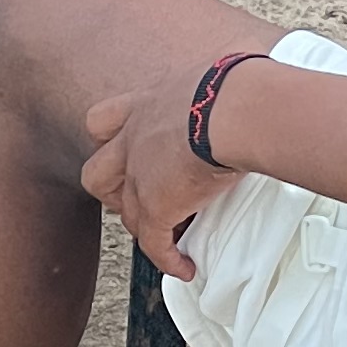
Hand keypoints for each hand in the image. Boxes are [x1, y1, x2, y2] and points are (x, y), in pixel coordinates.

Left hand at [80, 78, 221, 278]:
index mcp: (146, 104)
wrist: (234, 110)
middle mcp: (133, 140)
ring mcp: (140, 176)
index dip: (111, 141)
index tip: (132, 152)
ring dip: (143, 226)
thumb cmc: (237, 87)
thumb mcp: (215, 79)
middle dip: (113, 190)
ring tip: (168, 235)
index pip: (104, 121)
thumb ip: (216, 92)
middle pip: (96, 172)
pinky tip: (184, 267)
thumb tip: (250, 89)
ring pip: (125, 212)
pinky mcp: (156, 207)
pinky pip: (154, 244)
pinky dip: (167, 259)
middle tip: (141, 198)